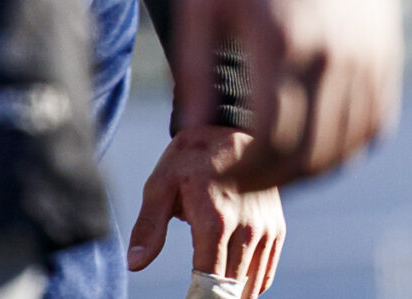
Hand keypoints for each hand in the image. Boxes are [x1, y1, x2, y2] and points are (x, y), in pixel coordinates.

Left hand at [126, 125, 286, 296]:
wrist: (231, 129)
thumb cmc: (191, 158)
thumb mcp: (160, 185)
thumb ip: (148, 227)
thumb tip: (135, 263)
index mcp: (215, 221)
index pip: (208, 281)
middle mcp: (246, 228)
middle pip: (231, 288)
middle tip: (197, 298)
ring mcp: (265, 228)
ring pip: (251, 283)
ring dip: (233, 295)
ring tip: (213, 296)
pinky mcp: (276, 226)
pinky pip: (266, 270)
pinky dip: (252, 285)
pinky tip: (234, 288)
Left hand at [172, 0, 400, 188]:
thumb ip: (193, 71)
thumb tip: (190, 133)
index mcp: (282, 39)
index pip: (269, 138)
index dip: (243, 171)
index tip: (221, 174)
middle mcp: (333, 52)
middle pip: (309, 150)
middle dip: (272, 177)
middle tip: (244, 178)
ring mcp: (366, 52)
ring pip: (347, 143)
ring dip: (312, 169)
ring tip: (279, 166)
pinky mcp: (385, 49)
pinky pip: (375, 120)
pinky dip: (349, 146)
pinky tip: (321, 146)